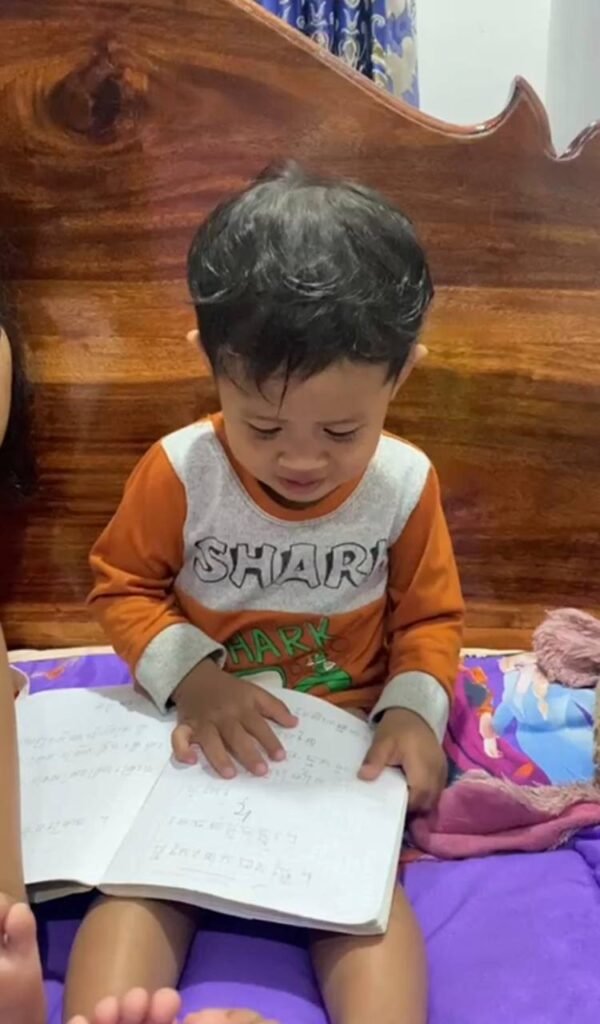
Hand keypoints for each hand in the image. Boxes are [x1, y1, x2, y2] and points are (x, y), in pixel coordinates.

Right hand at [171, 660, 296, 778]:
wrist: (196, 676)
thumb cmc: (229, 689)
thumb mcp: (254, 691)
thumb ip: (275, 706)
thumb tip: (295, 723)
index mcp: (242, 706)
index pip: (258, 725)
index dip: (270, 741)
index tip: (280, 757)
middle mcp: (223, 715)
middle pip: (236, 735)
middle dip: (249, 753)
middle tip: (261, 771)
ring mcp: (204, 721)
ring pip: (211, 740)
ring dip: (220, 757)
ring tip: (231, 774)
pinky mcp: (186, 725)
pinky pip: (179, 738)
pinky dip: (182, 749)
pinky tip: (191, 760)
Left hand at [359, 708, 446, 812]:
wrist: (415, 711)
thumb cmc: (398, 727)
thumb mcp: (382, 741)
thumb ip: (374, 759)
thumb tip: (363, 777)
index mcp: (422, 767)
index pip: (418, 798)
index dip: (406, 808)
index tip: (390, 811)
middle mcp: (436, 772)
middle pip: (428, 802)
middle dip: (414, 810)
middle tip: (394, 810)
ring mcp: (442, 771)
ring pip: (434, 798)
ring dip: (420, 803)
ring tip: (402, 803)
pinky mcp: (442, 769)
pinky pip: (437, 790)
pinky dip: (426, 795)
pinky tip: (411, 792)